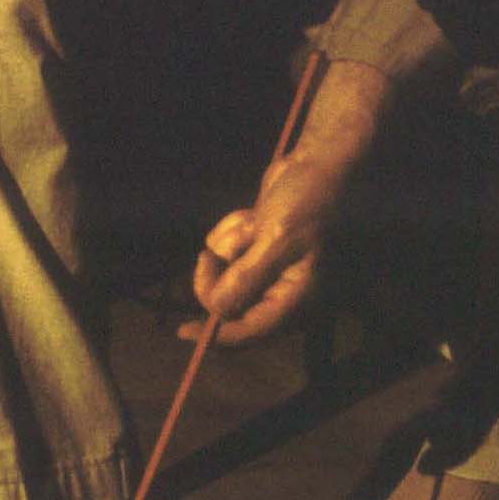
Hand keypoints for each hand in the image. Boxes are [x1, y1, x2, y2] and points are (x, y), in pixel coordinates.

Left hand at [180, 149, 345, 346]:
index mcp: (297, 297)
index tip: (182, 331)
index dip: (215, 335)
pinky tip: (253, 215)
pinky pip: (224, 251)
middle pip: (229, 304)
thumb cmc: (308, 200)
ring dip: (230, 244)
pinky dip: (231, 232)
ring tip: (255, 221)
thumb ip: (247, 279)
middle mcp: (283, 289)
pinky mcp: (255, 250)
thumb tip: (217, 310)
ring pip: (223, 273)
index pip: (250, 330)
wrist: (316, 164)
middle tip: (207, 257)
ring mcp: (268, 270)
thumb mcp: (277, 240)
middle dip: (219, 275)